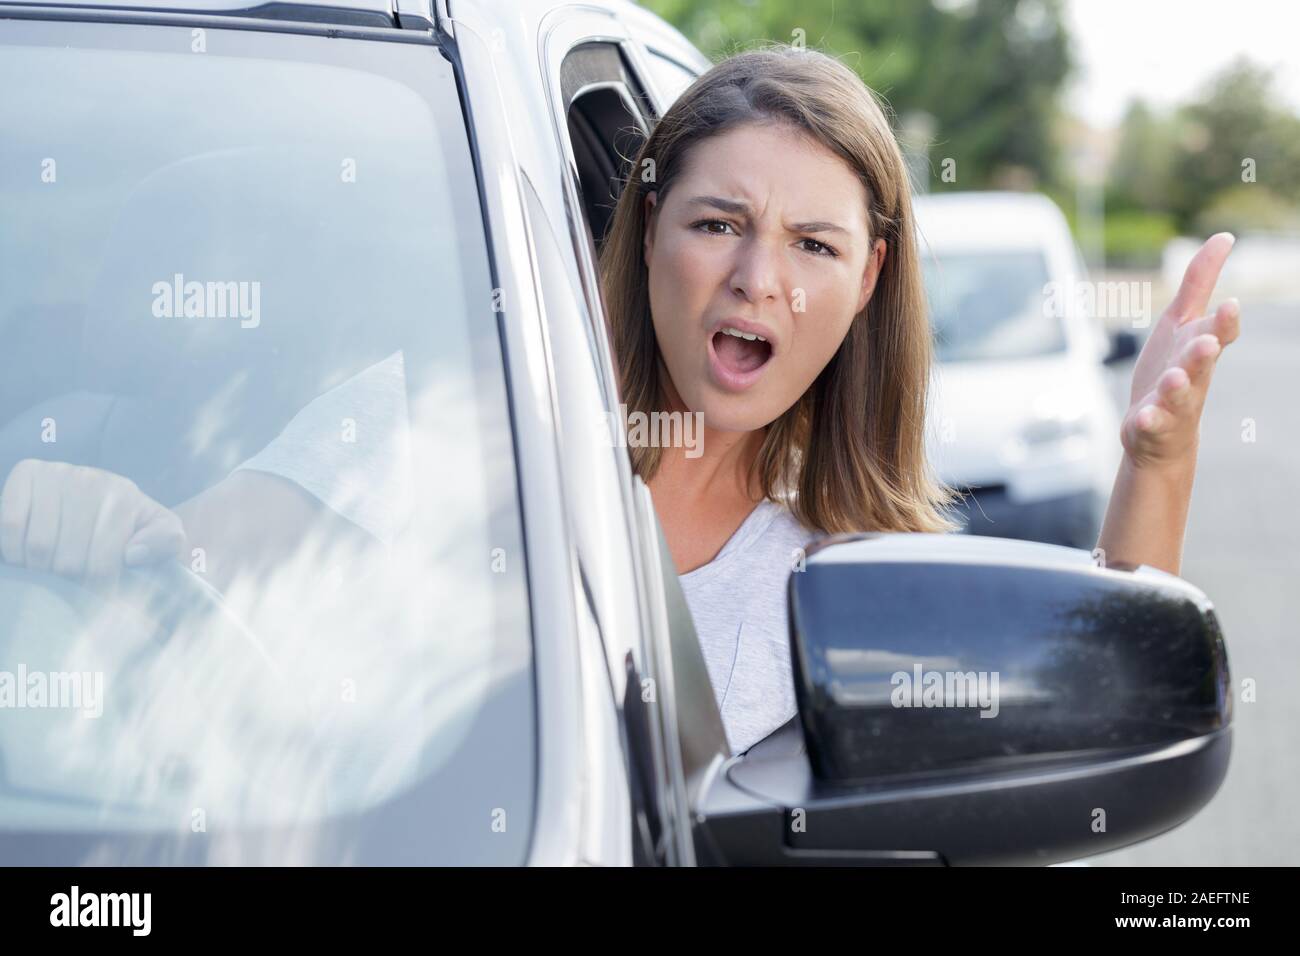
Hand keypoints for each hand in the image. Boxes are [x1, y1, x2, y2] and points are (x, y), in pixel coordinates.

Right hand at [0, 459, 186, 587]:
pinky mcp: (26, 474)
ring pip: (39, 545)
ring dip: (40, 570)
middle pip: (69, 558)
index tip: (97, 591)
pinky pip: (10, 526)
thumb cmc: (125, 521)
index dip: (97, 585)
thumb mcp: (156, 530)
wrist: (90, 494)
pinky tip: (25, 555)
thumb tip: (133, 554)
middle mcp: (91, 479)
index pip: (105, 560)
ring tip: (49, 571)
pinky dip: (14, 550)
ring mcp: (56, 473)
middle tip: (68, 582)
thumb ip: (165, 541)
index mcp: (125, 496)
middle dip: (68, 580)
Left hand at [1122, 233, 1241, 470]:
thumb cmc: (1175, 367)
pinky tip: (1143, 416)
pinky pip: (1152, 423)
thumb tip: (1224, 237)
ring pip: (1179, 393)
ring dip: (1178, 385)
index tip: (1230, 303)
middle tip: (1208, 343)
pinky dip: (1149, 419)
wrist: (1160, 431)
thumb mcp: (1183, 322)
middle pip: (1202, 363)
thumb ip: (1199, 282)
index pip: (1219, 332)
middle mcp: (1193, 375)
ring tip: (1175, 376)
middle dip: (1204, 352)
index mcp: (1200, 348)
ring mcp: (1174, 402)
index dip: (1225, 321)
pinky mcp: (1151, 424)